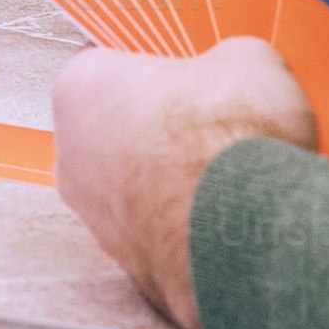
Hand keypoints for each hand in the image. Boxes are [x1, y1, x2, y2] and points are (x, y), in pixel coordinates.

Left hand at [52, 38, 317, 328]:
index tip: (189, 71)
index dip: (158, 65)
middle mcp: (73, 158)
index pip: (109, 64)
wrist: (255, 237)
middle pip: (121, 128)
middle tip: (218, 123)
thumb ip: (223, 61)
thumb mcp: (247, 61)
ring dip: (179, 181)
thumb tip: (234, 72)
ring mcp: (98, 220)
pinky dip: (192, 227)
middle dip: (166, 127)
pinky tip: (233, 217)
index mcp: (81, 90)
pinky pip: (163, 234)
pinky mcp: (133, 268)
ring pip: (140, 187)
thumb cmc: (233, 144)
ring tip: (235, 174)